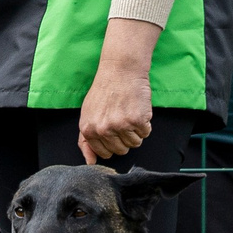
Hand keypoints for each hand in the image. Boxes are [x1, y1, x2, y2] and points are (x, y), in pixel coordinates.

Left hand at [77, 19, 160, 163]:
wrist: (120, 69)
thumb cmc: (105, 90)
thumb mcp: (87, 114)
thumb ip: (86, 140)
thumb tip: (90, 163)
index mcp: (89, 130)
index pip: (105, 153)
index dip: (112, 143)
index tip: (114, 129)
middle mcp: (103, 130)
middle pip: (121, 150)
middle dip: (125, 137)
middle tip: (122, 118)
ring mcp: (120, 126)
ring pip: (135, 143)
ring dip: (136, 130)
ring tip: (129, 112)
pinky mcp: (137, 120)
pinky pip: (146, 133)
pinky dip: (145, 123)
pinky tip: (137, 108)